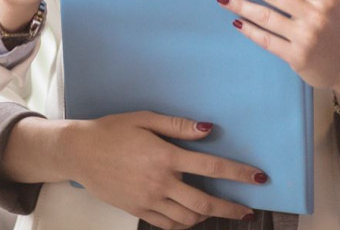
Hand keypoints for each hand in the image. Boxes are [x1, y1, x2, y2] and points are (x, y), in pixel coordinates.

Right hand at [60, 111, 263, 228]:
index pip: (211, 166)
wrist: (80, 152)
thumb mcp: (145, 119)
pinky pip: (167, 225)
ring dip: (208, 216)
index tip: (259, 178)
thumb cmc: (113, 131)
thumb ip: (178, 126)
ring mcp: (148, 200)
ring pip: (187, 219)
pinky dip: (184, 224)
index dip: (238, 173)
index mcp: (165, 156)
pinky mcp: (138, 211)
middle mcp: (159, 182)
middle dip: (230, 208)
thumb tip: (208, 129)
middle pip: (204, 202)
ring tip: (220, 211)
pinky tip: (192, 218)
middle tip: (248, 210)